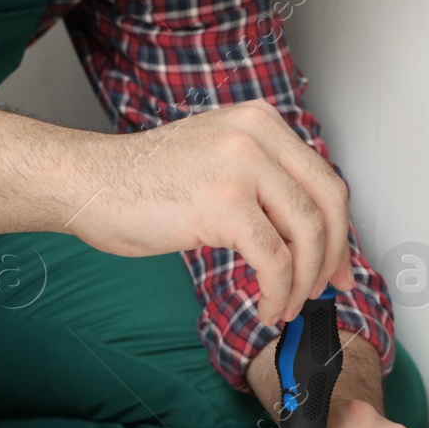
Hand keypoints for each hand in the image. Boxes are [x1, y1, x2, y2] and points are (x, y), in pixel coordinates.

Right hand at [70, 100, 353, 324]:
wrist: (88, 183)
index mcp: (261, 121)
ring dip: (303, 281)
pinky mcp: (224, 205)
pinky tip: (268, 306)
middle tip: (324, 291)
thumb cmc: (142, 181)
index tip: (337, 266)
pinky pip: (275, 260)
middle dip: (332, 257)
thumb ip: (261, 181)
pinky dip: (279, 292)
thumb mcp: (217, 161)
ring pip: (306, 235)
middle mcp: (257, 135)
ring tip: (287, 305)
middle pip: (327, 204)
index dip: (340, 230)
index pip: (323, 179)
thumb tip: (305, 233)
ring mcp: (241, 166)